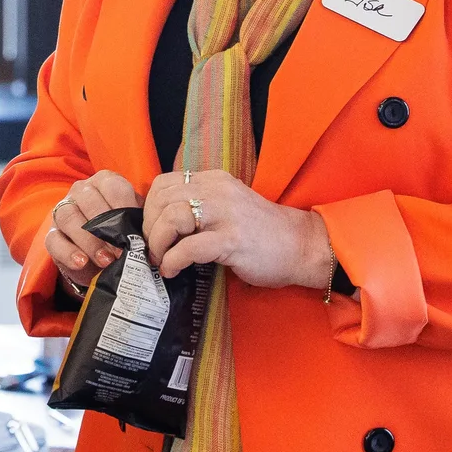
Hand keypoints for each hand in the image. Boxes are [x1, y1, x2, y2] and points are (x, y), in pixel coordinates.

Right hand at [42, 171, 141, 294]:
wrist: (101, 258)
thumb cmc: (121, 234)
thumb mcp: (133, 224)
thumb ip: (139, 224)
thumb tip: (149, 236)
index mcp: (104, 182)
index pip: (112, 187)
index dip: (124, 209)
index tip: (134, 233)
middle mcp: (81, 191)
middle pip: (88, 200)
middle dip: (106, 228)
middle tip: (121, 252)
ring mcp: (62, 211)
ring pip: (68, 217)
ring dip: (89, 241)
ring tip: (105, 260)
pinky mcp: (51, 235)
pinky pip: (54, 240)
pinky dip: (68, 252)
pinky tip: (82, 262)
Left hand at [141, 168, 333, 288]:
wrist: (301, 246)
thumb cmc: (261, 234)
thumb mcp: (226, 208)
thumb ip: (199, 208)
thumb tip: (159, 225)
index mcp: (214, 181)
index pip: (164, 183)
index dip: (149, 208)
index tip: (152, 230)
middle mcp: (218, 190)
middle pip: (163, 199)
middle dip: (150, 227)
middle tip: (153, 249)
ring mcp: (226, 214)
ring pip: (172, 218)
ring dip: (158, 243)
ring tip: (161, 260)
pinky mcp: (233, 239)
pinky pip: (189, 247)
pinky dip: (173, 260)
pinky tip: (173, 270)